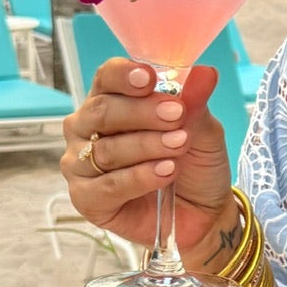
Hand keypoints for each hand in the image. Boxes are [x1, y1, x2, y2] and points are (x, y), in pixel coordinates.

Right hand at [60, 58, 238, 271]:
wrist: (205, 213)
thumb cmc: (195, 166)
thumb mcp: (203, 130)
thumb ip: (196, 103)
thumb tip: (206, 73)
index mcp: (111, 101)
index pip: (106, 78)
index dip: (124, 76)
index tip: (150, 78)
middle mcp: (87, 130)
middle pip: (102, 111)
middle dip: (142, 112)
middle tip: (177, 115)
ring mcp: (81, 165)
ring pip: (106, 150)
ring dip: (147, 145)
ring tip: (180, 146)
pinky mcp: (86, 199)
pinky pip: (108, 185)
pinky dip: (140, 177)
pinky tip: (166, 172)